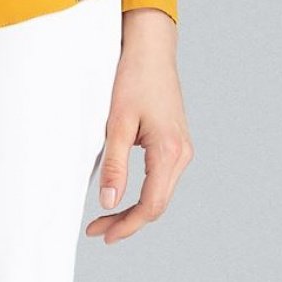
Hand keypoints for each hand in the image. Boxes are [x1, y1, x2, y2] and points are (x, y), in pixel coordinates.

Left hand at [85, 7, 193, 245]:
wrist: (151, 47)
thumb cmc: (134, 76)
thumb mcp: (118, 122)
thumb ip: (115, 165)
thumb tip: (109, 203)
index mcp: (169, 151)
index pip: (150, 206)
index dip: (126, 224)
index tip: (103, 233)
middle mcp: (182, 154)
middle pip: (158, 205)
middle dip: (128, 220)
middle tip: (98, 229)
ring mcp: (182, 148)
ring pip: (161, 193)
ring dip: (135, 208)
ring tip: (107, 216)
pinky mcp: (176, 142)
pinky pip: (162, 178)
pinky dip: (144, 191)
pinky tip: (124, 193)